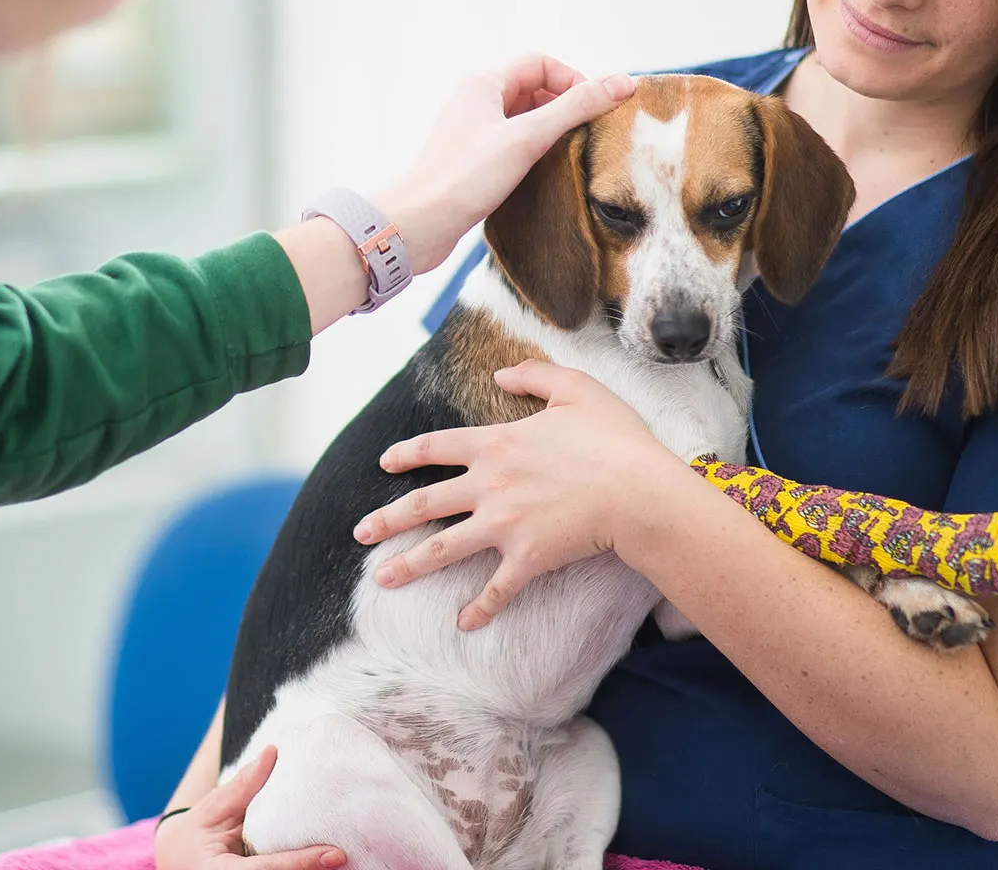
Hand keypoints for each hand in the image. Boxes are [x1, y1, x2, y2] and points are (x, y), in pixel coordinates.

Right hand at [153, 745, 345, 869]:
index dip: (303, 863)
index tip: (336, 855)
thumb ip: (242, 788)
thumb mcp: (211, 811)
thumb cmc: (192, 837)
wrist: (176, 862)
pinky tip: (323, 860)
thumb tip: (272, 752)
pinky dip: (301, 868)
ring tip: (341, 860)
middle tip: (348, 856)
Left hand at [352, 360, 680, 629]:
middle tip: (359, 532)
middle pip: (424, 503)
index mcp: (496, 444)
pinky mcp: (526, 558)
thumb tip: (500, 373)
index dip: (407, 454)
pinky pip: (496, 589)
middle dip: (387, 519)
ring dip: (409, 566)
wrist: (638, 490)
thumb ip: (534, 375)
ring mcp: (504, 524)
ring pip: (443, 549)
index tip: (384, 463)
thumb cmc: (614, 439)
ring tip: (381, 580)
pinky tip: (464, 623)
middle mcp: (489, 485)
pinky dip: (480, 609)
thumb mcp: (576, 389)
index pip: (437, 447)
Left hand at [376, 57, 634, 272]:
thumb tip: (622, 83)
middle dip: (564, 107)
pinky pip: (510, 145)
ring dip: (549, 132)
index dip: (573, 80)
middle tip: (588, 134)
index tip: (594, 109)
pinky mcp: (469, 162)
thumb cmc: (467, 177)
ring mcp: (471, 133)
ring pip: (522, 120)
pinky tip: (543, 174)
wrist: (420, 223)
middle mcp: (474, 102)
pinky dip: (532, 153)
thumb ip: (576, 108)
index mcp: (483, 84)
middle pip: (532, 90)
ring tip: (570, 155)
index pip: (540, 64)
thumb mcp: (529, 137)